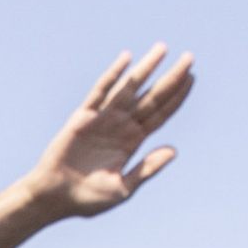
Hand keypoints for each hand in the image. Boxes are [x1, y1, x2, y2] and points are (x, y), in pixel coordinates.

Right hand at [29, 45, 193, 215]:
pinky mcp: (83, 117)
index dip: (177, 96)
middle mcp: (121, 126)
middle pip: (152, 96)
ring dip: (146, 68)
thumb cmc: (88, 199)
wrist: (55, 198)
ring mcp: (103, 119)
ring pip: (129, 88)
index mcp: (132, 142)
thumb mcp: (123, 188)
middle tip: (190, 58)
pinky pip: (100, 92)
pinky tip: (126, 59)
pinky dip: (113, 75)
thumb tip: (173, 150)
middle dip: (171, 77)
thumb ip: (146, 169)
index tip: (193, 78)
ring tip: (163, 48)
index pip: (160, 113)